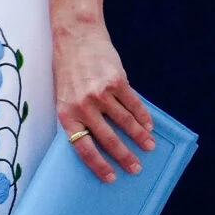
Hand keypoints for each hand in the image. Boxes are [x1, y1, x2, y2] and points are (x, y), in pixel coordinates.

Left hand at [53, 17, 153, 183]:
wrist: (75, 37)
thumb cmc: (68, 69)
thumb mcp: (65, 95)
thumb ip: (79, 116)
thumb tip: (100, 141)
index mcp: (66, 113)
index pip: (83, 147)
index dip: (98, 164)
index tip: (111, 177)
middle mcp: (83, 106)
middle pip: (108, 139)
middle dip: (124, 157)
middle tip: (136, 168)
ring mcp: (101, 94)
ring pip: (125, 123)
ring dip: (140, 137)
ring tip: (149, 147)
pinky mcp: (116, 81)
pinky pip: (134, 105)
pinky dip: (143, 117)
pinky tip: (149, 126)